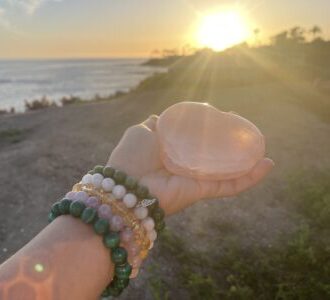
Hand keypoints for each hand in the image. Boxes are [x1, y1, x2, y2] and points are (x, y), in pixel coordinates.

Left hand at [108, 115, 273, 214]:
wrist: (126, 185)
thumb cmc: (132, 156)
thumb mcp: (142, 131)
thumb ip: (155, 123)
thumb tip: (162, 116)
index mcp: (176, 151)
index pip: (200, 140)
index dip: (214, 129)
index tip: (224, 115)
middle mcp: (189, 166)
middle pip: (218, 156)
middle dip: (234, 144)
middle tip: (246, 129)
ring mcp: (198, 180)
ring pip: (230, 171)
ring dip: (249, 161)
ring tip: (263, 148)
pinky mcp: (203, 191)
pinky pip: (231, 186)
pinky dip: (250, 178)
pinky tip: (267, 165)